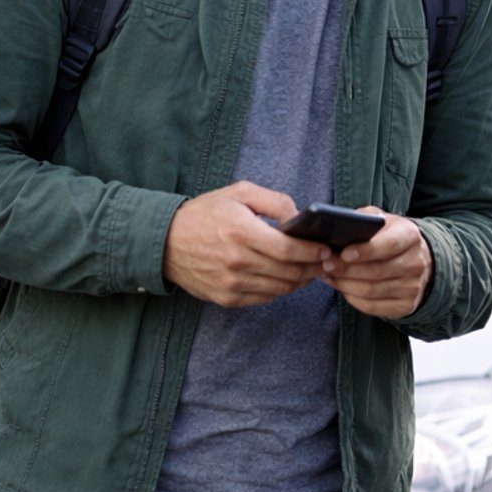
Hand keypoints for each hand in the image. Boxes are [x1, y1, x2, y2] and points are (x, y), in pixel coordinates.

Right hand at [164, 181, 324, 307]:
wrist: (165, 242)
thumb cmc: (205, 213)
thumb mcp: (239, 193)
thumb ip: (274, 201)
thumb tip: (300, 218)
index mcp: (240, 231)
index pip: (288, 249)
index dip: (312, 252)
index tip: (325, 249)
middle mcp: (236, 261)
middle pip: (289, 272)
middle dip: (313, 268)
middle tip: (325, 261)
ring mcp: (231, 283)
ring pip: (280, 288)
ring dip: (300, 281)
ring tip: (309, 269)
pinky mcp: (226, 298)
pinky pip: (264, 298)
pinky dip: (279, 289)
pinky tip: (284, 277)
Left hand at [321, 208, 431, 319]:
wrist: (418, 259)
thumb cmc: (392, 236)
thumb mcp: (383, 220)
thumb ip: (364, 219)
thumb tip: (340, 227)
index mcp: (410, 236)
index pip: (388, 245)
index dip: (364, 251)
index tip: (343, 254)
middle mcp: (415, 263)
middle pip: (376, 271)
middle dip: (346, 269)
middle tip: (327, 264)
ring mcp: (412, 287)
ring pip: (371, 291)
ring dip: (345, 285)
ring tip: (329, 275)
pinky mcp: (406, 306)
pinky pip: (372, 307)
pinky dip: (353, 299)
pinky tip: (342, 289)